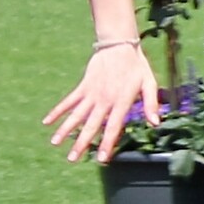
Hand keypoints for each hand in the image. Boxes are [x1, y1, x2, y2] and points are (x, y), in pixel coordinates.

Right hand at [44, 43, 161, 162]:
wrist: (119, 44)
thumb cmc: (137, 66)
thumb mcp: (149, 83)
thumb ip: (151, 104)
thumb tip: (155, 123)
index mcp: (121, 102)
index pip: (113, 127)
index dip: (108, 143)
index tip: (102, 158)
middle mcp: (104, 100)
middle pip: (91, 125)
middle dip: (81, 143)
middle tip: (72, 159)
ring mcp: (92, 93)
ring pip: (76, 115)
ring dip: (65, 129)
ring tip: (55, 143)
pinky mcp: (84, 86)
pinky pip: (69, 100)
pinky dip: (58, 111)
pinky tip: (47, 122)